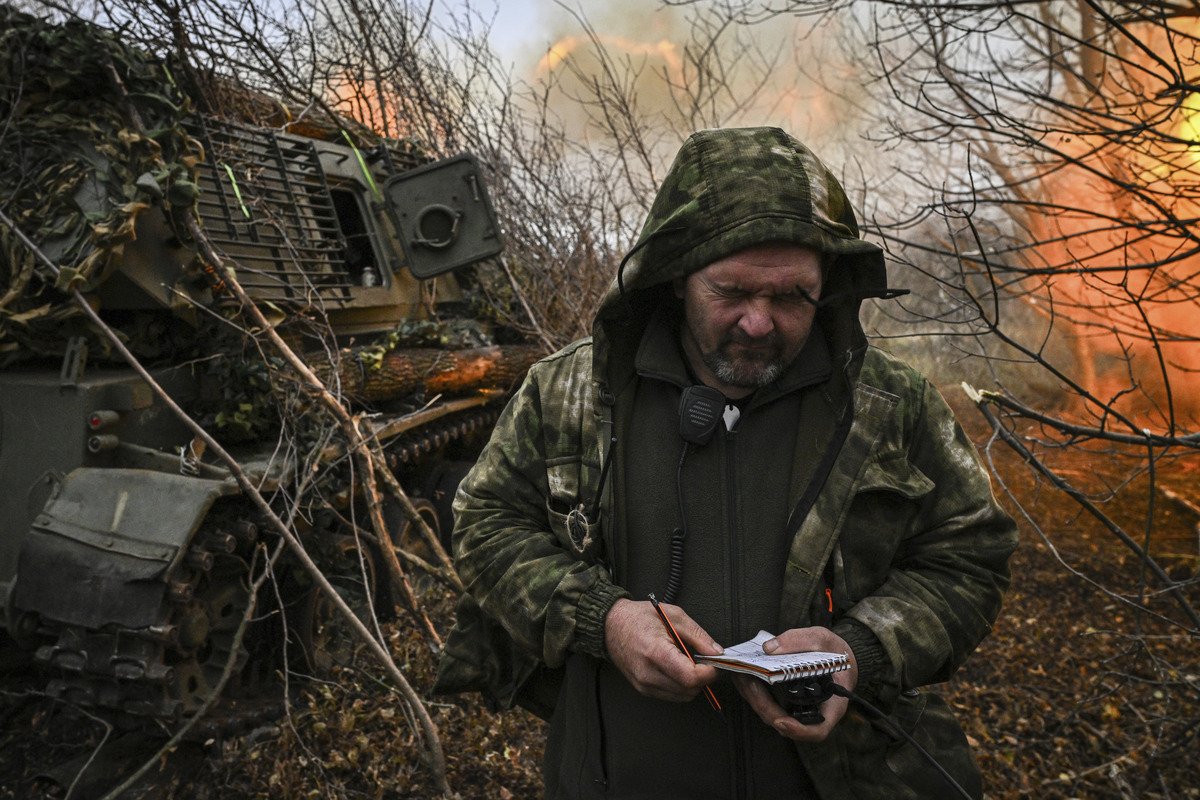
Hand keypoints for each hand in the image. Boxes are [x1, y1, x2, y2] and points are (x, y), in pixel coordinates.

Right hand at [604, 598, 721, 701]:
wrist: (611, 626)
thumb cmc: (639, 618)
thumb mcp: (674, 616)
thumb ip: (698, 635)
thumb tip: (716, 652)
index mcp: (656, 652)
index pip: (690, 677)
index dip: (709, 673)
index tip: (715, 664)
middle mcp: (648, 673)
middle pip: (689, 690)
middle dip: (703, 678)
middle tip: (705, 662)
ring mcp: (644, 684)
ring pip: (682, 696)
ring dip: (692, 684)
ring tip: (689, 663)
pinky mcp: (643, 689)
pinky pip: (671, 695)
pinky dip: (681, 686)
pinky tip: (677, 669)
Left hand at [733, 627, 856, 742]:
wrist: (838, 654)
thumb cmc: (836, 651)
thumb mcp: (822, 639)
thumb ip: (799, 640)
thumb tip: (770, 648)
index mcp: (832, 704)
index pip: (818, 730)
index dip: (799, 731)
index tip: (782, 722)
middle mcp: (814, 712)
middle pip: (787, 723)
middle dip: (764, 706)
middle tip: (748, 683)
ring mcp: (799, 709)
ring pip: (774, 715)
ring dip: (755, 699)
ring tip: (741, 676)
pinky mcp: (787, 702)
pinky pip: (770, 704)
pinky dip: (755, 693)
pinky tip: (745, 676)